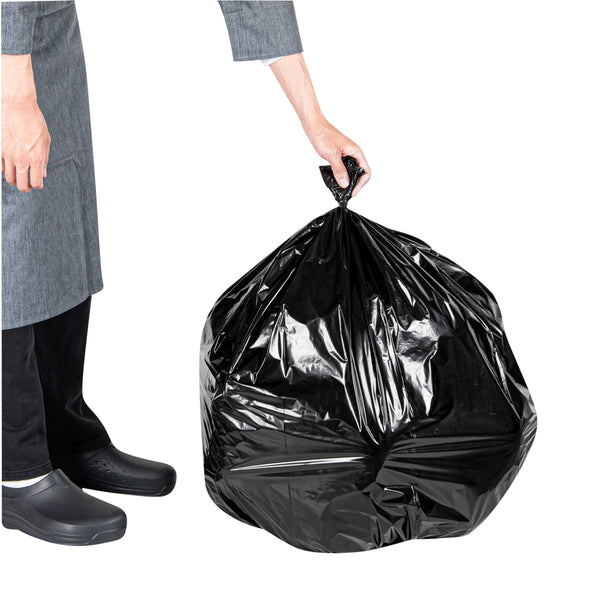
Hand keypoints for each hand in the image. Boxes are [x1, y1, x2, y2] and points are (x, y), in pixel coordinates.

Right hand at [2, 54, 50, 192]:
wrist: (18, 106)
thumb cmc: (34, 120)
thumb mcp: (46, 140)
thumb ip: (44, 159)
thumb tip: (42, 173)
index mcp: (36, 158)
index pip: (36, 183)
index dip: (37, 186)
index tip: (37, 183)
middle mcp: (21, 159)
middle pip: (21, 185)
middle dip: (25, 188)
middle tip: (27, 184)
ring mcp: (8, 154)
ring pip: (9, 178)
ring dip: (15, 180)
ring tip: (19, 176)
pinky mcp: (0, 149)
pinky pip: (0, 167)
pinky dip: (4, 170)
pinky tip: (9, 166)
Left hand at [305, 118, 370, 196]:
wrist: (314, 126)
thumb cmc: (324, 135)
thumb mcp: (332, 155)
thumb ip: (339, 170)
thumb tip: (345, 184)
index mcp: (356, 152)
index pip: (366, 171)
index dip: (361, 183)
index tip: (353, 192)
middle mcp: (353, 154)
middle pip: (360, 173)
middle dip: (355, 184)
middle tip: (347, 193)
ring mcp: (346, 155)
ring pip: (351, 171)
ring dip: (347, 181)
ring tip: (341, 188)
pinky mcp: (339, 156)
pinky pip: (344, 169)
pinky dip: (341, 176)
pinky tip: (335, 180)